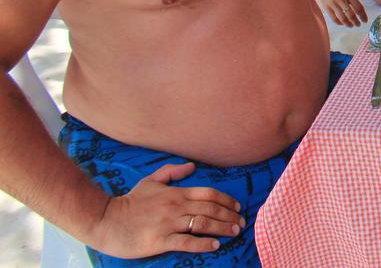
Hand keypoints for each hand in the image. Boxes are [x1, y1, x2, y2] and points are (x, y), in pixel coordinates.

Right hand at [87, 163, 243, 258]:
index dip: (226, 200)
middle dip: (229, 216)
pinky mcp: (159, 241)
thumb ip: (172, 172)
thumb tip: (192, 166)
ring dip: (222, 228)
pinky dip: (203, 244)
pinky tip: (215, 246)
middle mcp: (176, 207)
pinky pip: (186, 242)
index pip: (209, 194)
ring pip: (202, 224)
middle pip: (210, 209)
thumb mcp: (150, 181)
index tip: (237, 207)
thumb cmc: (129, 202)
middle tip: (241, 223)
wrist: (105, 220)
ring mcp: (168, 224)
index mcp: (176, 193)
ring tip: (234, 233)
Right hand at [311, 0, 367, 27]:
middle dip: (356, 22)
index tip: (365, 20)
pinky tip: (342, 23)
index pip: (358, 7)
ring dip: (349, 24)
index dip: (363, 16)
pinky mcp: (326, 7)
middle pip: (351, 14)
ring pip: (343, 18)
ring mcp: (333, 3)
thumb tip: (359, 11)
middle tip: (359, 24)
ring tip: (351, 25)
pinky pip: (334, 18)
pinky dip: (340, 23)